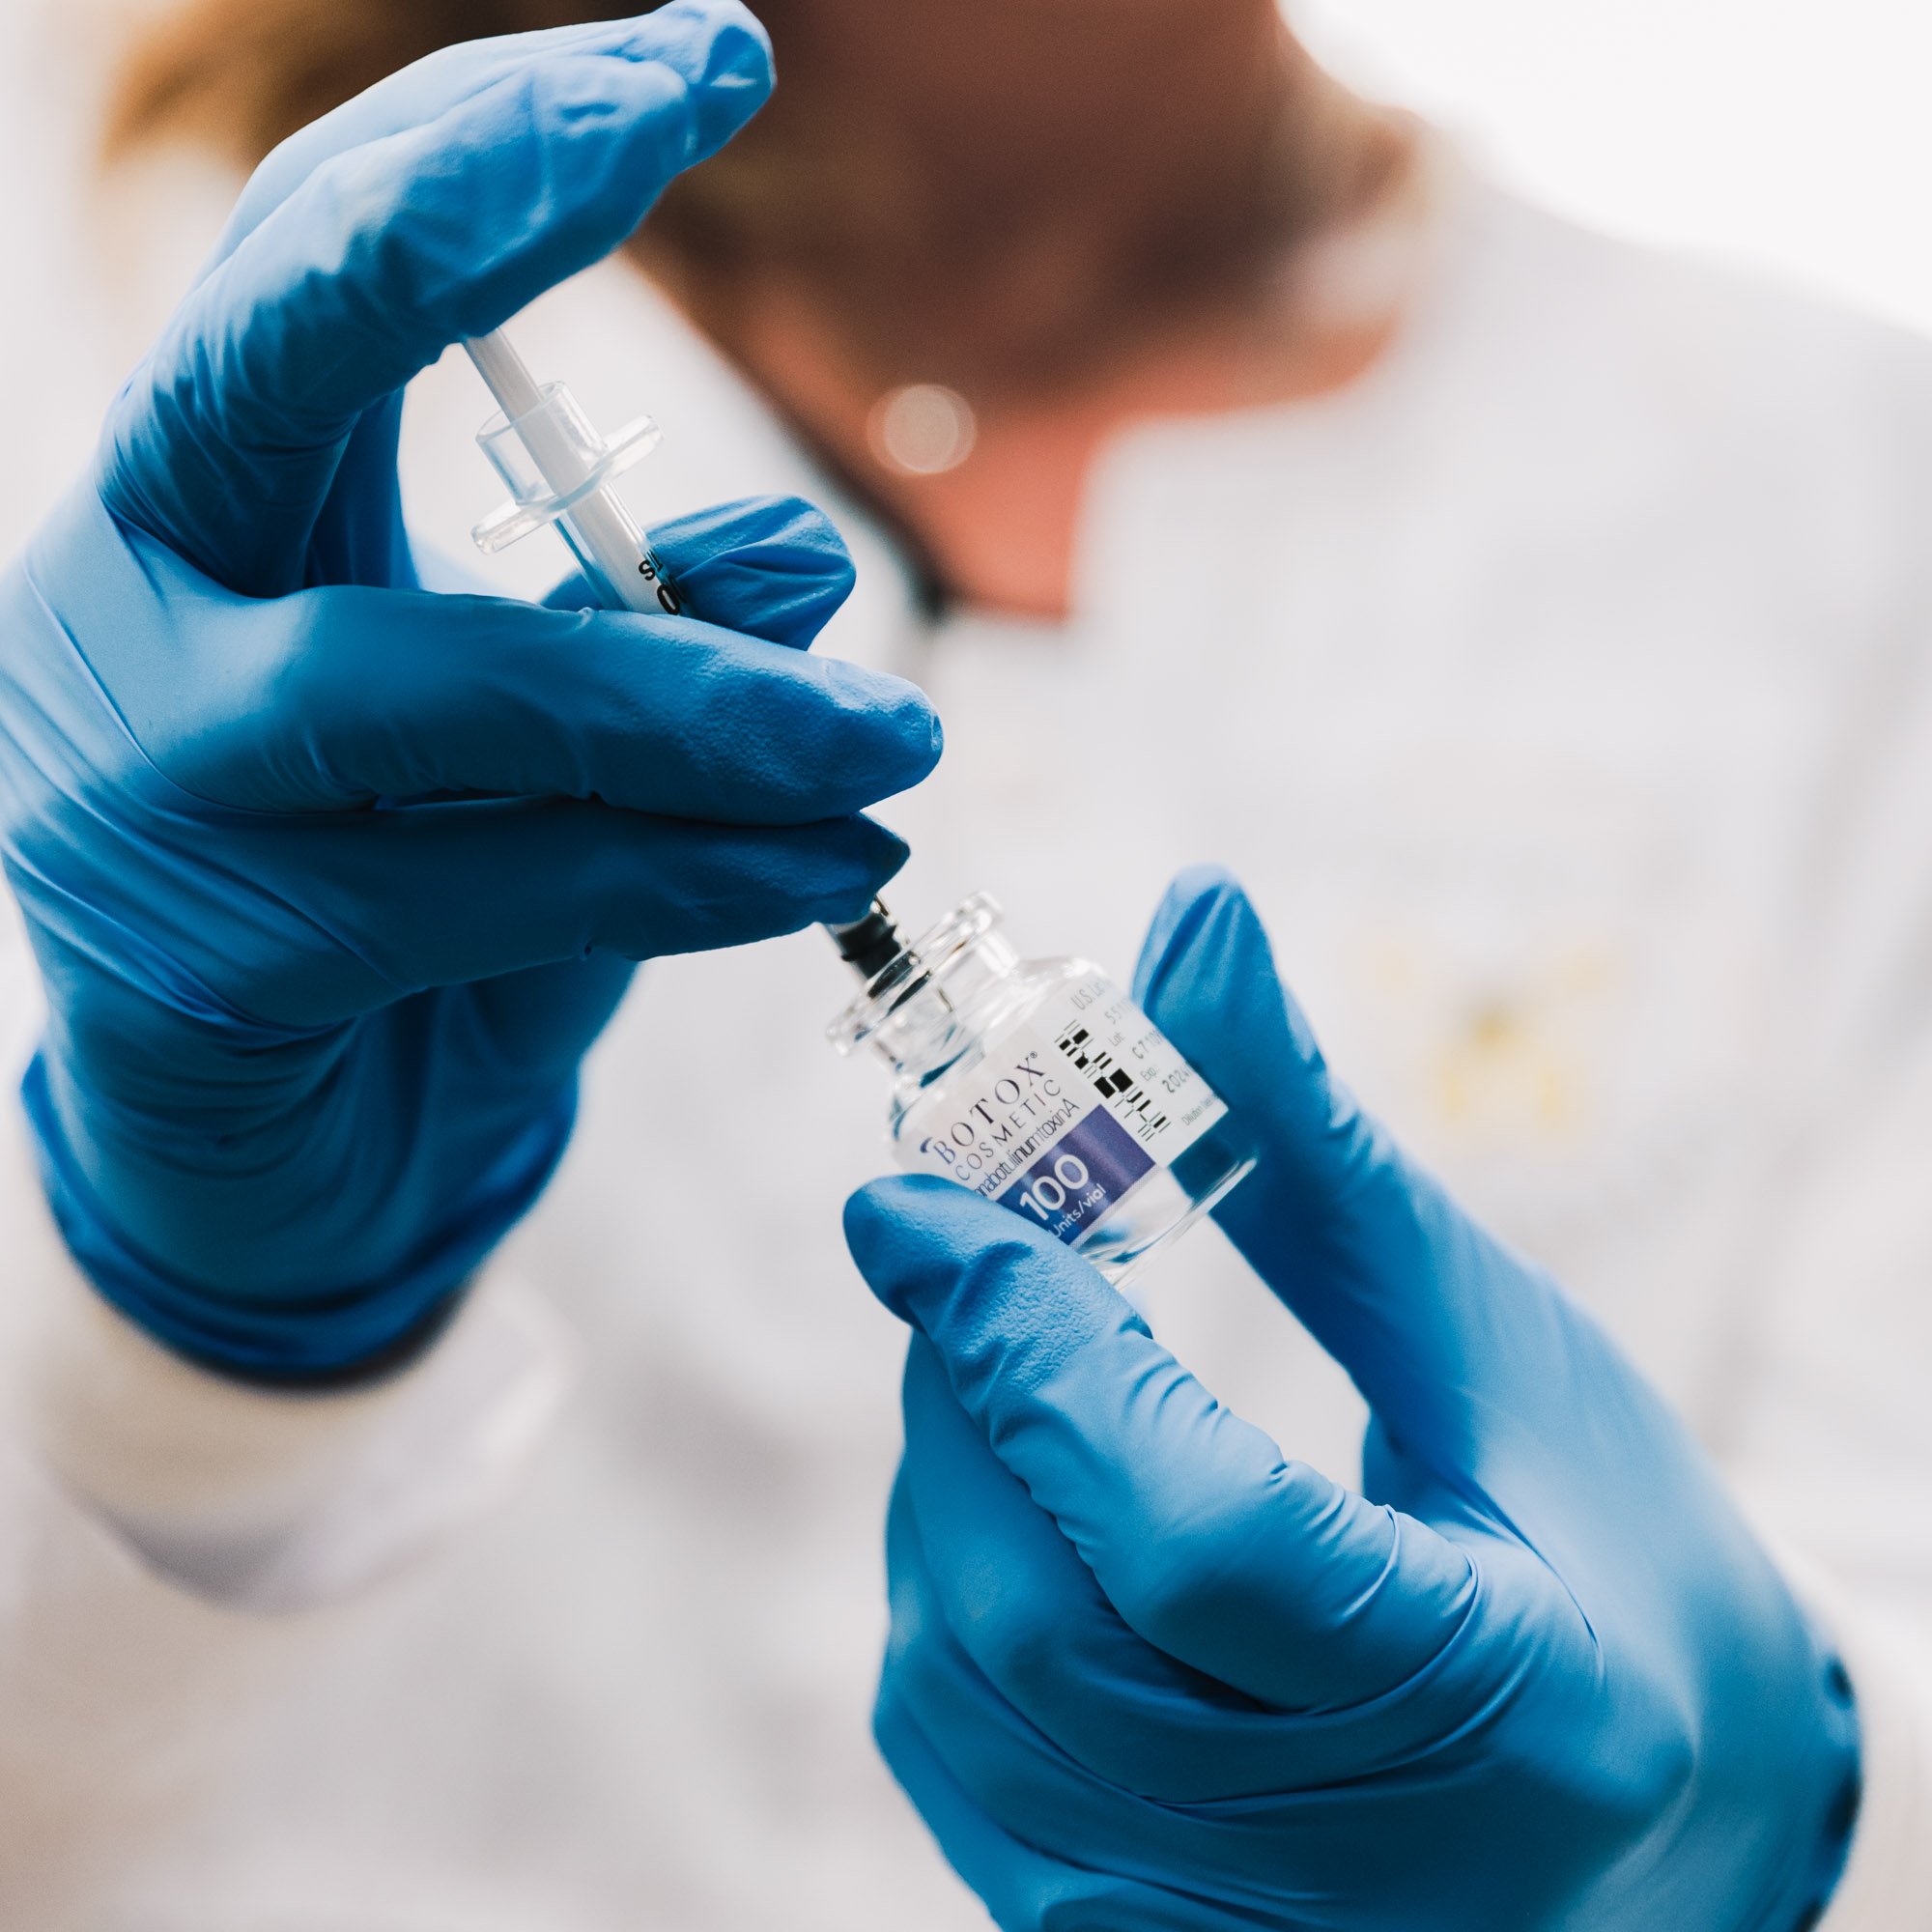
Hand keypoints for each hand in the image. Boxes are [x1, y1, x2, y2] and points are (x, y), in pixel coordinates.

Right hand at [0, 5, 938, 1379]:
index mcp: (215, 516)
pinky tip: (821, 874)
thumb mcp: (560, 767)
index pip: (314, 266)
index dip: (486, 144)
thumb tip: (799, 564)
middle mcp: (135, 603)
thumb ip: (651, 652)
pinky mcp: (200, 965)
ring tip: (896, 739)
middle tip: (684, 118)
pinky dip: (684, 878)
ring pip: (447, 688)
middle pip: (272, 356)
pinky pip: (487, 888)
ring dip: (708, 701)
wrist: (300, 1171)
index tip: (706, 60)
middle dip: (477, 212)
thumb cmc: (426, 933)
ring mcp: (137, 783)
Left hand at [846, 869, 1860, 1930]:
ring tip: (1035, 1369)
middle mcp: (1359, 1887)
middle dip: (974, 1386)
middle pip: (1041, 1606)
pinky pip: (952, 1742)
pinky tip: (1027, 1497)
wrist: (1660, 1797)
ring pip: (963, 1673)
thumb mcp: (1490, 1340)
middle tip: (980, 1249)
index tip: (909, 1203)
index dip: (1032, 1350)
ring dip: (951, 1469)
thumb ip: (1313, 1150)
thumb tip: (1194, 918)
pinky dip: (951, 1575)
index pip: (1198, 1537)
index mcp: (1512, 1717)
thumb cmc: (1602, 1542)